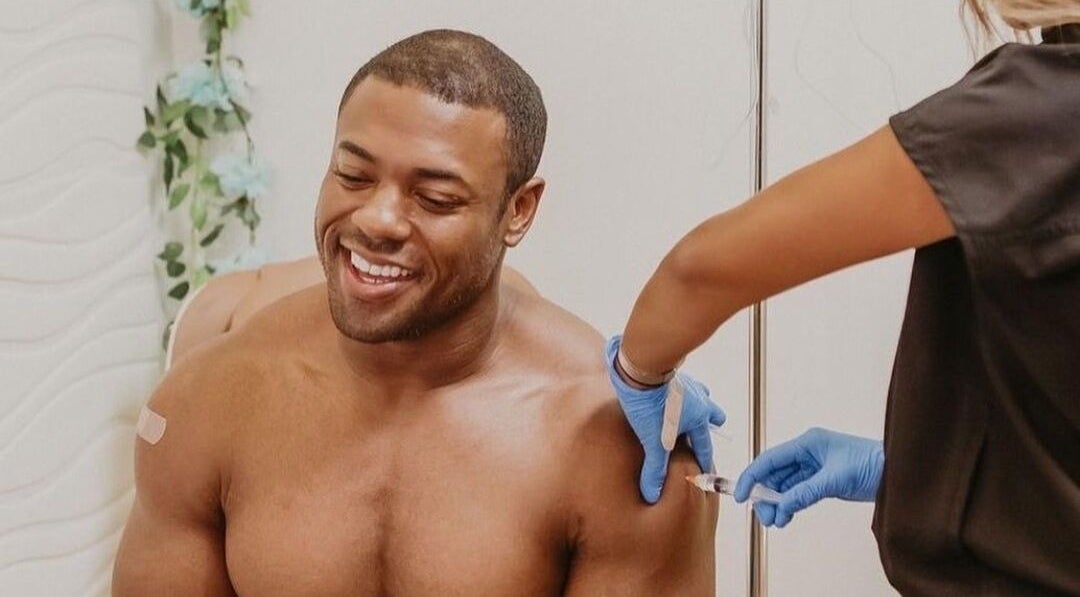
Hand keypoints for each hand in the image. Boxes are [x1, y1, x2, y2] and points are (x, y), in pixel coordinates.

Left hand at [604, 335, 726, 502]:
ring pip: (701, 396)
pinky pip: (683, 383)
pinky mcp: (672, 372)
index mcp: (698, 418)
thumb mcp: (653, 440)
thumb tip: (653, 493)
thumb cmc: (650, 404)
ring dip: (699, 403)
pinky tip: (670, 391)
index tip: (705, 469)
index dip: (703, 459)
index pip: (704, 445)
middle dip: (712, 424)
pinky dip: (682, 390)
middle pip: (712, 414)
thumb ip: (655, 467)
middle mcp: (698, 400)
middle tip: (710, 429)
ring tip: (692, 408)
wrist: (641, 368)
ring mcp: (687, 384)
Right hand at [734, 428, 883, 527]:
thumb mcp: (835, 479)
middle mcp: (807, 453)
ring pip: (785, 486)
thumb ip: (806, 492)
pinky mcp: (822, 480)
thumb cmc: (872, 464)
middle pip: (775, 474)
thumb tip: (781, 506)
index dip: (752, 476)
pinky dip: (790, 504)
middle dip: (765, 495)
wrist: (898, 472)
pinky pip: (798, 492)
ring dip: (778, 503)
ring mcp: (814, 467)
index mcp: (808, 443)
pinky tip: (787, 516)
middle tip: (765, 517)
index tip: (740, 495)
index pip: (770, 459)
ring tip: (777, 521)